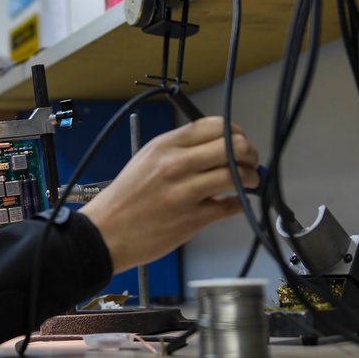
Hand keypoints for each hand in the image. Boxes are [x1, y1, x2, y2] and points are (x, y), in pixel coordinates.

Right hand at [79, 116, 258, 273]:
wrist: (106, 232)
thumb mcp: (146, 158)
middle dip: (251, 154)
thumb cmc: (125, 199)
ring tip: (249, 183)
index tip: (240, 142)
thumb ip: (179, 148)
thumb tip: (216, 146)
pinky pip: (231, 206)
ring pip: (238, 174)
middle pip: (234, 146)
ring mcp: (186, 192)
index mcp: (166, 145)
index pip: (215, 125)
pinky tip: (236, 203)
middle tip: (251, 163)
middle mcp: (177, 164)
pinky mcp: (192, 218)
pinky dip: (241, 204)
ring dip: (252, 178)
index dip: (236, 132)